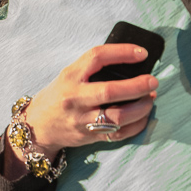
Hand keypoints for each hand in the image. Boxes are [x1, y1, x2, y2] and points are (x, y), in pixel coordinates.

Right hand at [3, 44, 157, 179]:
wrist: (37, 127)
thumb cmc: (59, 96)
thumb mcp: (69, 75)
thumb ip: (93, 68)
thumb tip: (131, 61)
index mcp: (70, 77)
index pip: (97, 57)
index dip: (122, 52)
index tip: (142, 53)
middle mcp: (75, 99)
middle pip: (110, 91)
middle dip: (137, 86)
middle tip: (153, 81)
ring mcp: (82, 121)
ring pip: (118, 116)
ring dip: (141, 107)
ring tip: (151, 98)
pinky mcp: (90, 137)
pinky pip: (119, 134)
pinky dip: (137, 125)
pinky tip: (144, 115)